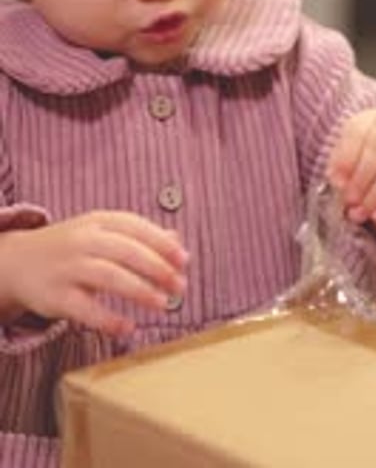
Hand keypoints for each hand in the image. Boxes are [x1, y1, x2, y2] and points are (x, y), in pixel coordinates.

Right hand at [0, 211, 188, 335]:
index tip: (184, 261)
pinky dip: (108, 319)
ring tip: (162, 304)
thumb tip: (177, 243)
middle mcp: (83, 240)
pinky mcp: (55, 296)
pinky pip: (84, 309)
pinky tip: (128, 327)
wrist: (17, 262)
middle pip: (126, 251)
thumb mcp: (102, 232)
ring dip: (139, 290)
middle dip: (157, 268)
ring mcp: (68, 267)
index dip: (162, 244)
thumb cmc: (71, 246)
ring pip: (109, 276)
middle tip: (180, 286)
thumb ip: (139, 236)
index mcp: (98, 221)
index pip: (136, 227)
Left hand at [328, 109, 375, 251]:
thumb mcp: (345, 164)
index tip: (336, 182)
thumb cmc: (361, 166)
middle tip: (350, 200)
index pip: (359, 130)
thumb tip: (340, 183)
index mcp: (371, 118)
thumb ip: (340, 171)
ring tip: (362, 212)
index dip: (346, 157)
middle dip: (363, 176)